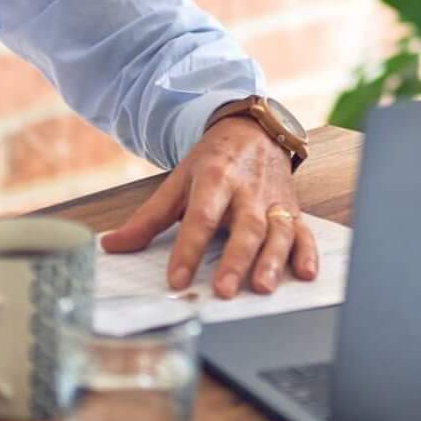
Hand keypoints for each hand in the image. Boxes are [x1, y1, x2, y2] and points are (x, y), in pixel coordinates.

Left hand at [97, 116, 319, 300]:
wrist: (254, 131)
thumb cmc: (214, 161)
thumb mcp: (178, 181)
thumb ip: (148, 218)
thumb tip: (112, 245)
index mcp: (215, 179)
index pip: (201, 217)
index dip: (188, 249)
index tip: (177, 279)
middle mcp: (248, 190)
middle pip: (245, 227)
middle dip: (235, 260)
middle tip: (223, 289)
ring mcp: (274, 201)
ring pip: (277, 231)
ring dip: (272, 260)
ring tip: (262, 287)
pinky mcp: (293, 209)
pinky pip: (304, 232)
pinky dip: (308, 253)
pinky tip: (305, 273)